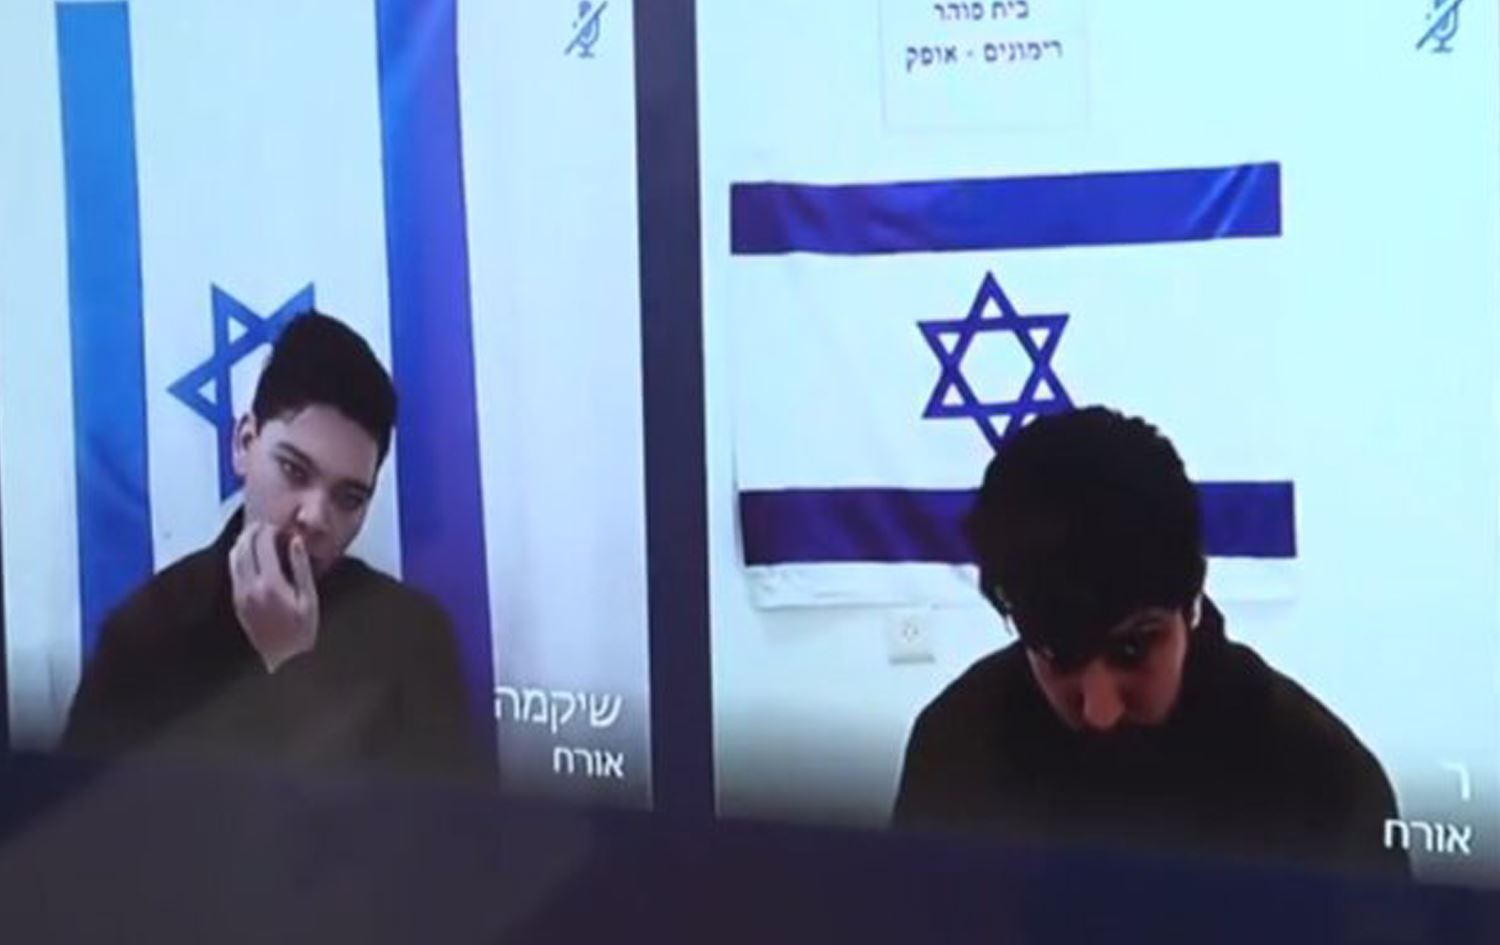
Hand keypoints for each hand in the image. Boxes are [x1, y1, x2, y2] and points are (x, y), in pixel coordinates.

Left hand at [229, 522, 318, 672]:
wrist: (284, 661)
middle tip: (265, 526)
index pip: (262, 544)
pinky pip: (234, 571)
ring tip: (257, 537)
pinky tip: (251, 557)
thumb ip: (301, 567)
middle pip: (244, 546)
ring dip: (244, 543)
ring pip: (234, 557)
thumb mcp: (309, 599)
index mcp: (270, 583)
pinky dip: (240, 557)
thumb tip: (295, 541)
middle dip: (253, 532)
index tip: (278, 526)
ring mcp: (240, 594)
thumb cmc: (302, 631)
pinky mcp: (236, 602)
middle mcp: (250, 586)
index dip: (268, 530)